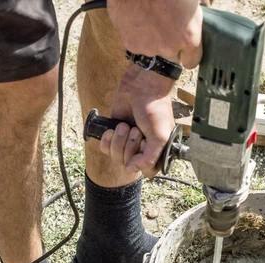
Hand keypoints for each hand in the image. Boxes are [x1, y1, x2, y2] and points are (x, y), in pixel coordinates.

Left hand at [101, 63, 173, 177]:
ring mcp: (127, 143)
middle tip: (136, 130)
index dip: (142, 162)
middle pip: (128, 165)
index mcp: (157, 152)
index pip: (147, 171)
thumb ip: (149, 158)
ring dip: (119, 140)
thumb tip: (130, 169)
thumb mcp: (160, 136)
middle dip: (129, 146)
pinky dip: (107, 139)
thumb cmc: (155, 110)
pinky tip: (113, 128)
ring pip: (115, 157)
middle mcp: (142, 150)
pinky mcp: (114, 135)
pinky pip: (105, 148)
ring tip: (126, 125)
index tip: (144, 145)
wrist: (141, 88)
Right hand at [107, 0, 202, 67]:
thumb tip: (207, 5)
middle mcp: (169, 48)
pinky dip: (137, 35)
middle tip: (167, 25)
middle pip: (172, 56)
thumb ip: (203, 4)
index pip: (192, 61)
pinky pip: (137, 43)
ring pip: (153, 49)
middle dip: (171, 44)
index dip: (189, 53)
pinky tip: (138, 19)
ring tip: (151, 19)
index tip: (186, 46)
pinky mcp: (131, 44)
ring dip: (153, 39)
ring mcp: (148, 48)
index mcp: (188, 38)